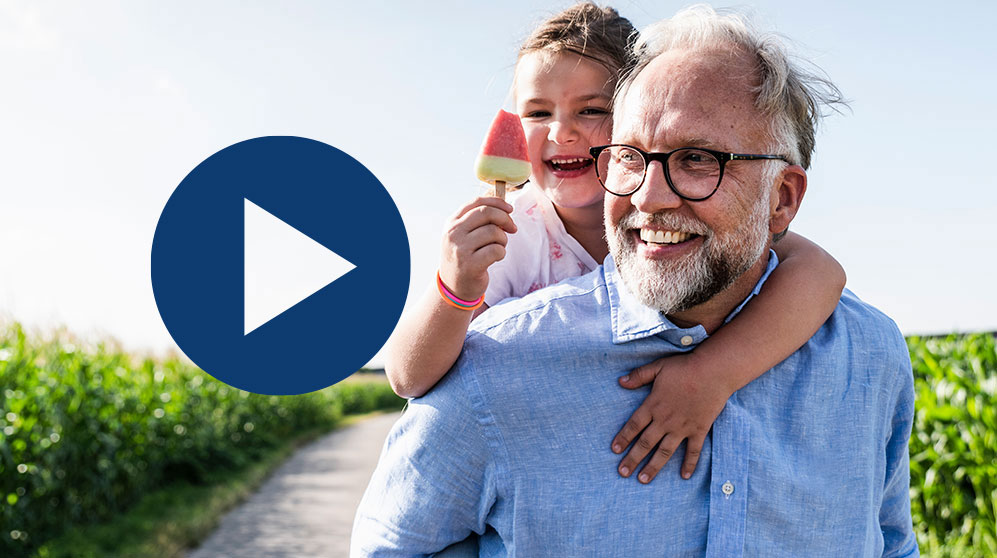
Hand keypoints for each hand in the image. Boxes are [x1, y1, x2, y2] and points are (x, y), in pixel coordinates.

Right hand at [439, 196, 516, 300]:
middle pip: (487, 213)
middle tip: (512, 228)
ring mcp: (460, 249)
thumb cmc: (464, 257)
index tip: (510, 209)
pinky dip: (501, 253)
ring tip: (499, 247)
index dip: (497, 203)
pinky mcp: (470, 265)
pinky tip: (496, 258)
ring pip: (494, 232)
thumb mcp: (463, 235)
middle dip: (505, 219)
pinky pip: (496, 250)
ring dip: (503, 239)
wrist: (453, 287)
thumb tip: (505, 208)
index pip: (476, 202)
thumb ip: (478, 220)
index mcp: (451, 222)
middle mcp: (453, 233)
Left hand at [611, 353, 731, 482]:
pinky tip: (684, 476)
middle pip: (645, 443)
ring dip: (653, 466)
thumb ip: (639, 376)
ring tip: (643, 480)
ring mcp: (682, 427)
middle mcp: (665, 420)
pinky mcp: (699, 430)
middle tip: (622, 472)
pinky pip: (693, 451)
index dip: (623, 438)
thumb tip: (620, 382)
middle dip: (633, 459)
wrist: (713, 372)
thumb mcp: (658, 367)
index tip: (614, 450)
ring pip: (665, 451)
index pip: (634, 425)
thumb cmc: (685, 367)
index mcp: (653, 405)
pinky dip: (689, 464)